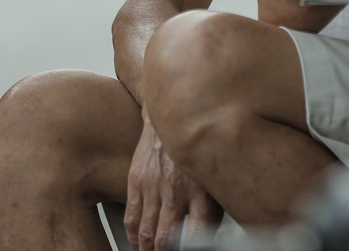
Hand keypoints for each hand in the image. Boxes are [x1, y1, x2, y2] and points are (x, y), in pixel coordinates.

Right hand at [125, 119, 221, 250]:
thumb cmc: (203, 144)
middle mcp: (176, 190)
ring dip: (146, 250)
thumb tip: (214, 233)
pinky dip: (132, 235)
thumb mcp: (217, 176)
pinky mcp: (136, 180)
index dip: (192, 250)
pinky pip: (130, 216)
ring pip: (145, 232)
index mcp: (202, 192)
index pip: (196, 237)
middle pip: (165, 240)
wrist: (177, 111)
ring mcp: (153, 186)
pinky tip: (137, 242)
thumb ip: (215, 206)